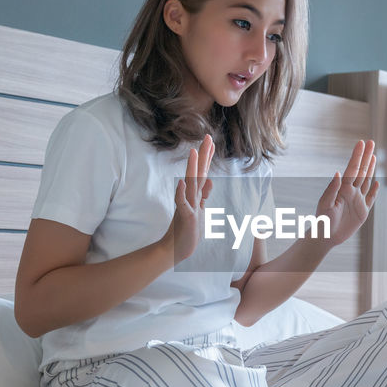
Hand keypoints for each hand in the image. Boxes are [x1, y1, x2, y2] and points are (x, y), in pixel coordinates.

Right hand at [165, 135, 213, 263]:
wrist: (175, 249)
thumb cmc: (187, 229)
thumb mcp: (199, 210)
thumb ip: (203, 195)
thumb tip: (210, 180)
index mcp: (195, 195)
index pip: (202, 172)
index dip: (207, 157)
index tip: (210, 141)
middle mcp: (190, 197)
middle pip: (197, 173)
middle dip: (203, 155)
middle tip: (207, 137)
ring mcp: (187, 206)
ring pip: (190, 184)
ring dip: (192, 169)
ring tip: (193, 152)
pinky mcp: (184, 217)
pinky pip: (182, 204)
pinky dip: (181, 193)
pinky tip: (181, 183)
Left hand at [315, 140, 378, 246]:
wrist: (326, 237)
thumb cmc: (322, 221)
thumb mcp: (325, 204)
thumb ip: (332, 189)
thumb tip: (338, 173)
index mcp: (343, 189)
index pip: (352, 169)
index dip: (357, 156)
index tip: (361, 143)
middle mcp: (351, 192)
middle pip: (362, 171)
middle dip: (366, 157)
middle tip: (371, 142)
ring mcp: (358, 201)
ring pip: (366, 181)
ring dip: (371, 169)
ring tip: (374, 156)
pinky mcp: (362, 212)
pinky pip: (370, 198)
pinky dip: (374, 191)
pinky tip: (377, 182)